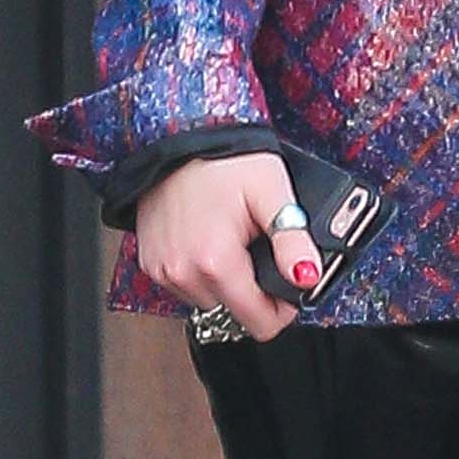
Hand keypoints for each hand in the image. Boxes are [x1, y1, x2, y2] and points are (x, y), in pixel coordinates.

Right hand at [135, 153, 317, 338]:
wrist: (177, 135)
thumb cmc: (225, 158)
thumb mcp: (272, 191)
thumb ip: (293, 239)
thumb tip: (309, 276)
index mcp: (215, 260)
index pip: (260, 323)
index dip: (283, 307)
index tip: (289, 280)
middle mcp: (183, 272)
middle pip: (235, 312)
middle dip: (254, 288)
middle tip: (258, 246)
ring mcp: (163, 270)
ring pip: (210, 301)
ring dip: (226, 281)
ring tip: (232, 240)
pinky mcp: (150, 263)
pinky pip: (185, 287)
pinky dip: (201, 272)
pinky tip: (208, 240)